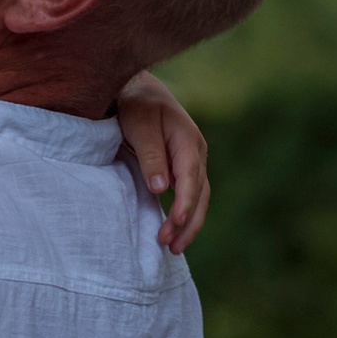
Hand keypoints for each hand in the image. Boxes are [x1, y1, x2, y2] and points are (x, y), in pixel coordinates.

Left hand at [115, 70, 207, 252]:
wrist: (138, 89)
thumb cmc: (137, 104)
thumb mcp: (140, 125)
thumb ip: (151, 156)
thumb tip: (161, 189)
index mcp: (189, 141)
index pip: (190, 178)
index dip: (184, 203)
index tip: (174, 223)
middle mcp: (196, 154)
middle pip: (199, 194)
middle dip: (187, 222)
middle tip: (171, 247)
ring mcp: (192, 161)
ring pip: (197, 198)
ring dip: (187, 224)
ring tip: (172, 248)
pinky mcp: (181, 168)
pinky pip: (188, 195)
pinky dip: (183, 214)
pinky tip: (173, 231)